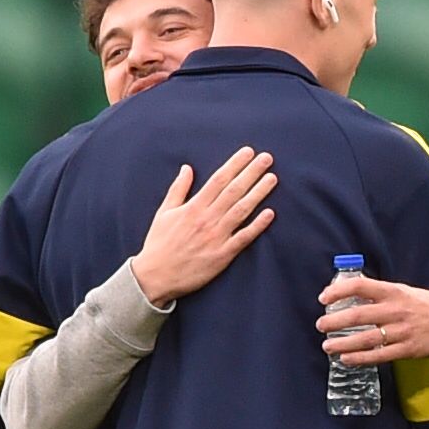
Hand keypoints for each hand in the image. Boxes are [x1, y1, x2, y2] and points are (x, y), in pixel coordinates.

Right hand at [130, 147, 276, 303]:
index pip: (218, 179)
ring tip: (272, 178)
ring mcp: (216, 237)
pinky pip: (243, 238)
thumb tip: (187, 168)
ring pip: (242, 210)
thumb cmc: (159, 243)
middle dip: (252, 172)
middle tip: (267, 158)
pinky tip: (270, 213)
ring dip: (259, 193)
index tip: (248, 152)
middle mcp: (207, 219)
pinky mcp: (223, 255)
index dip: (235, 164)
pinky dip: (257, 225)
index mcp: (193, 207)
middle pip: (234, 191)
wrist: (156, 276)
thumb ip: (178, 189)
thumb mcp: (164, 212)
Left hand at [316, 275, 428, 365]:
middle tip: (321, 325)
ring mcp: (400, 332)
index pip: (360, 287)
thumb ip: (377, 292)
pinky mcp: (405, 349)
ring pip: (366, 339)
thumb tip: (348, 292)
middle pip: (358, 316)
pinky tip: (346, 359)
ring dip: (343, 343)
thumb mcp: (401, 290)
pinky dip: (360, 358)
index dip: (338, 292)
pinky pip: (379, 356)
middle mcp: (395, 311)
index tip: (323, 298)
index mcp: (392, 292)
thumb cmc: (421, 304)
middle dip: (335, 321)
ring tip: (328, 346)